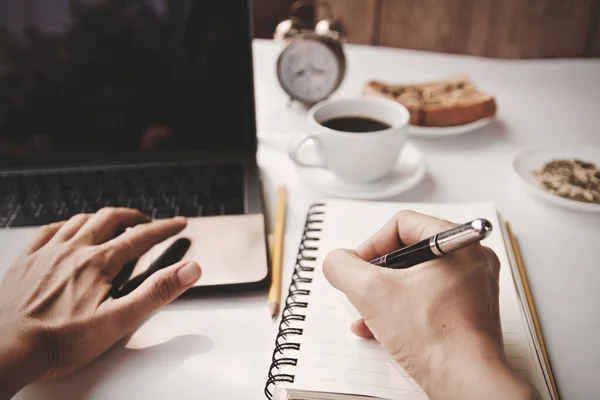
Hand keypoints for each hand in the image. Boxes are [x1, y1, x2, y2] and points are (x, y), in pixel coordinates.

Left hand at [0, 209, 201, 398]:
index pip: (141, 237)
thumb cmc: (61, 342)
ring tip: (113, 223)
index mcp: (99, 263)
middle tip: (147, 221)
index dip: (165, 228)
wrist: (7, 351)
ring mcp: (47, 252)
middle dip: (134, 217)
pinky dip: (67, 224)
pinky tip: (69, 229)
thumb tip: (188, 270)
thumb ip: (157, 292)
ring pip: (81, 220)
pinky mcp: (26, 261)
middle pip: (111, 219)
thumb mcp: (119, 321)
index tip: (178, 223)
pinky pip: (49, 229)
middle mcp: (74, 250)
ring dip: (103, 217)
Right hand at [323, 211, 539, 399]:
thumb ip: (343, 267)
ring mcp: (472, 288)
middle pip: (408, 251)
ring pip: (415, 278)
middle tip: (363, 289)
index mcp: (458, 243)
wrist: (465, 382)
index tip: (358, 267)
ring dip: (384, 295)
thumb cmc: (434, 337)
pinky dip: (401, 310)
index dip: (372, 244)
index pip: (403, 224)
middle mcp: (471, 261)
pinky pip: (427, 299)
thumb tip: (337, 261)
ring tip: (367, 314)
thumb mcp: (371, 293)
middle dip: (376, 274)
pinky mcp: (468, 313)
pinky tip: (379, 329)